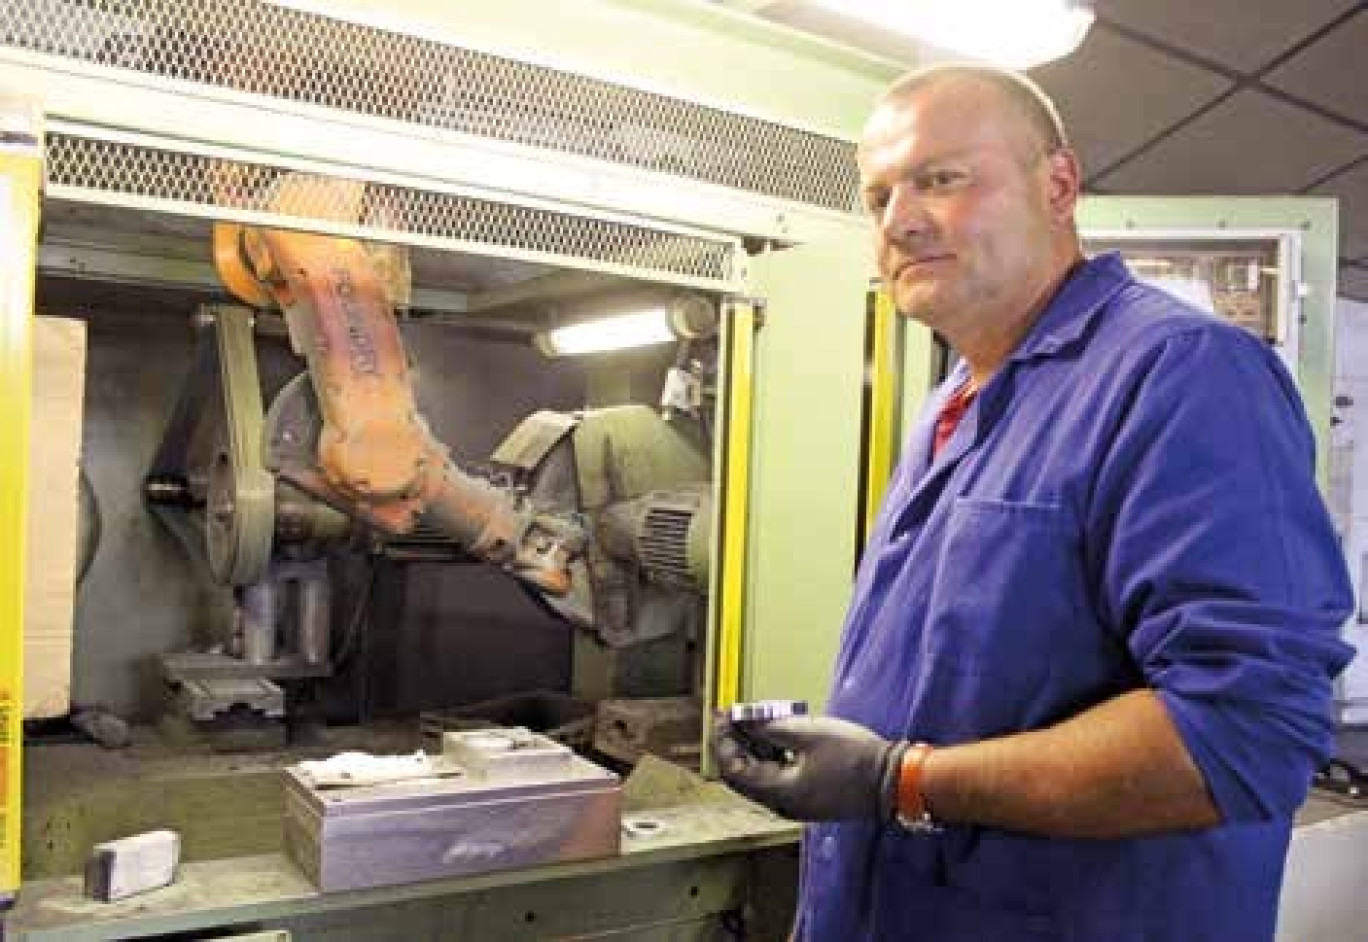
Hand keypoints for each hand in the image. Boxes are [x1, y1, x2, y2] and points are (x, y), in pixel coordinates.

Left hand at [711, 714, 907, 820]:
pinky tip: (777, 734)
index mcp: (777, 793)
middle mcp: (782, 804)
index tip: (722, 714)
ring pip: (761, 774)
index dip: (723, 739)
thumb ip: (768, 727)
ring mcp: (796, 803)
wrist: (893, 780)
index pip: (733, 769)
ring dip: (754, 747)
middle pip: (743, 774)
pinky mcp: (810, 796)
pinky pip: (779, 776)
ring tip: (755, 719)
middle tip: (734, 715)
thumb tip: (742, 720)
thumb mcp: (806, 733)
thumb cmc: (854, 757)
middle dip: (735, 742)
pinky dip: (772, 755)